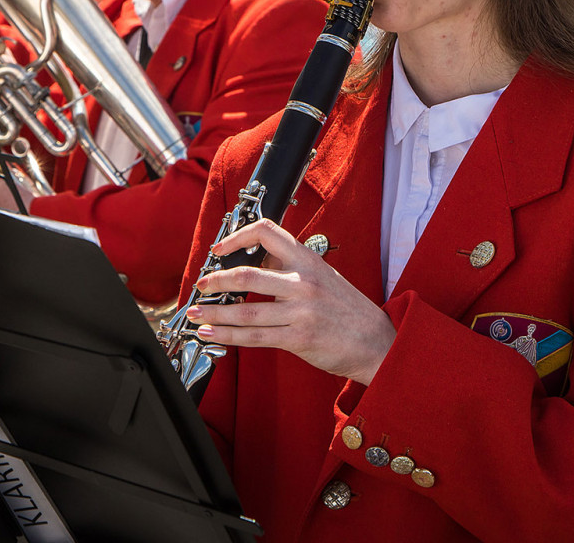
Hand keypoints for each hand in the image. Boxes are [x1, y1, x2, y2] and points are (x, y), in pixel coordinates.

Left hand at [188, 218, 396, 384]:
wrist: (377, 340)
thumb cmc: (348, 309)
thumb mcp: (324, 275)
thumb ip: (292, 268)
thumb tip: (254, 263)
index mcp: (308, 259)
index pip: (267, 233)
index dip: (237, 237)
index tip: (220, 249)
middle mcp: (303, 282)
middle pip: (247, 275)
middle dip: (216, 281)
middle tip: (201, 285)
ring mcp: (301, 311)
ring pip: (245, 311)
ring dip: (214, 313)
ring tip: (196, 313)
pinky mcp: (298, 338)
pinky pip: (254, 337)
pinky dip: (227, 335)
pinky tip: (211, 332)